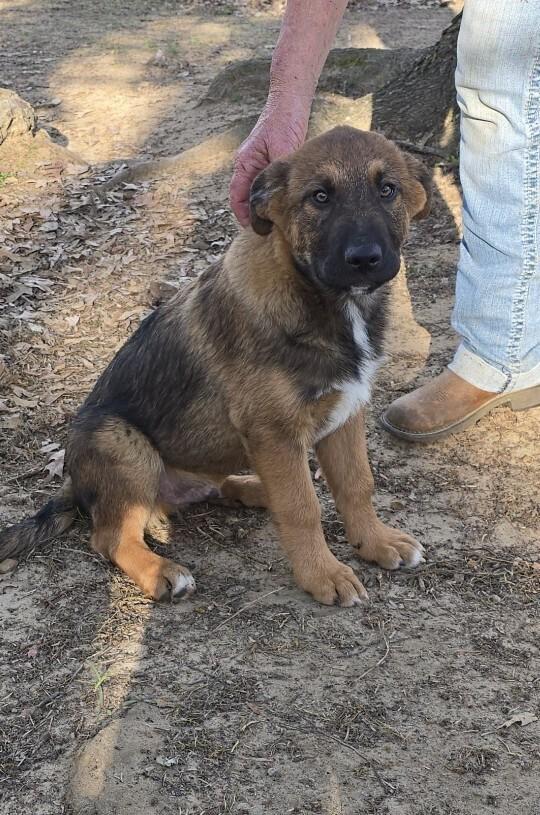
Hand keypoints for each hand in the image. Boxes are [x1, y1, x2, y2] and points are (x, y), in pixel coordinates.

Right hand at [229, 98, 309, 225]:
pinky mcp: (269, 163)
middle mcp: (248, 166)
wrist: (290, 102)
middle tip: (266, 230)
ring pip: (257, 193)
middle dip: (254, 214)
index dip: (242, 215)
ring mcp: (258, 164)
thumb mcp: (282, 150)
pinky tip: (283, 205)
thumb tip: (282, 196)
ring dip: (263, 206)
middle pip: (246, 198)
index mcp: (244, 164)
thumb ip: (279, 173)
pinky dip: (272, 197)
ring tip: (275, 222)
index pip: (237, 197)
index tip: (252, 228)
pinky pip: (267, 186)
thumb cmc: (283, 122)